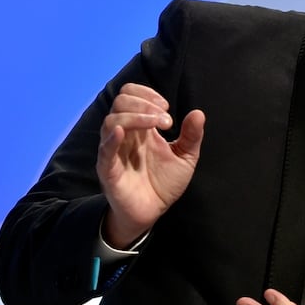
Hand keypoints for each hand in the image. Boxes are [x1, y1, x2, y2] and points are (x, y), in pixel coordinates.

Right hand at [96, 83, 204, 248]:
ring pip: (112, 121)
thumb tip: (199, 113)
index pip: (130, 95)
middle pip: (120, 103)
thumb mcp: (186, 157)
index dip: (147, 94)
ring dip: (136, 116)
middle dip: (144, 104)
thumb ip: (192, 135)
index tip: (166, 107)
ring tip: (157, 124)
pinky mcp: (108, 170)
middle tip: (166, 120)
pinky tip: (124, 132)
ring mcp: (114, 151)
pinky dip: (112, 138)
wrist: (153, 211)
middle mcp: (125, 135)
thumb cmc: (164, 182)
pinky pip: (105, 150)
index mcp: (140, 128)